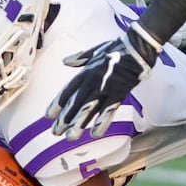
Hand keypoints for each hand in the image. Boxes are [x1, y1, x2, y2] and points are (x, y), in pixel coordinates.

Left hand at [49, 23, 160, 137]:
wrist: (137, 48)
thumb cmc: (117, 48)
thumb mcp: (95, 51)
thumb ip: (79, 58)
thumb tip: (66, 61)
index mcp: (86, 72)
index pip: (67, 91)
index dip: (57, 104)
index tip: (48, 116)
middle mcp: (92, 82)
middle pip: (75, 104)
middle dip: (64, 119)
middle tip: (55, 132)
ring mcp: (105, 88)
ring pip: (89, 109)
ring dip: (79, 124)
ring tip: (70, 137)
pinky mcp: (119, 93)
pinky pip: (108, 110)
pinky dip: (102, 122)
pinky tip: (95, 133)